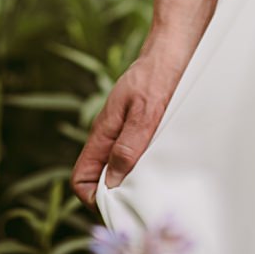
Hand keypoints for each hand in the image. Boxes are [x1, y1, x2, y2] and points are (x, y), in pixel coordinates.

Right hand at [71, 31, 190, 205]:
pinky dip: (143, 166)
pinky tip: (161, 167)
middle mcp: (109, 135)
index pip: (81, 178)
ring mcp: (123, 131)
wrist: (173, 49)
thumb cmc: (158, 76)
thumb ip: (128, 145)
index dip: (94, 196)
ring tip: (154, 187)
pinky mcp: (139, 127)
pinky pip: (133, 155)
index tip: (118, 204)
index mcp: (103, 132)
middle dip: (115, 195)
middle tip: (140, 202)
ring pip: (117, 168)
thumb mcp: (145, 112)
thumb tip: (112, 182)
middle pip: (99, 178)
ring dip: (131, 181)